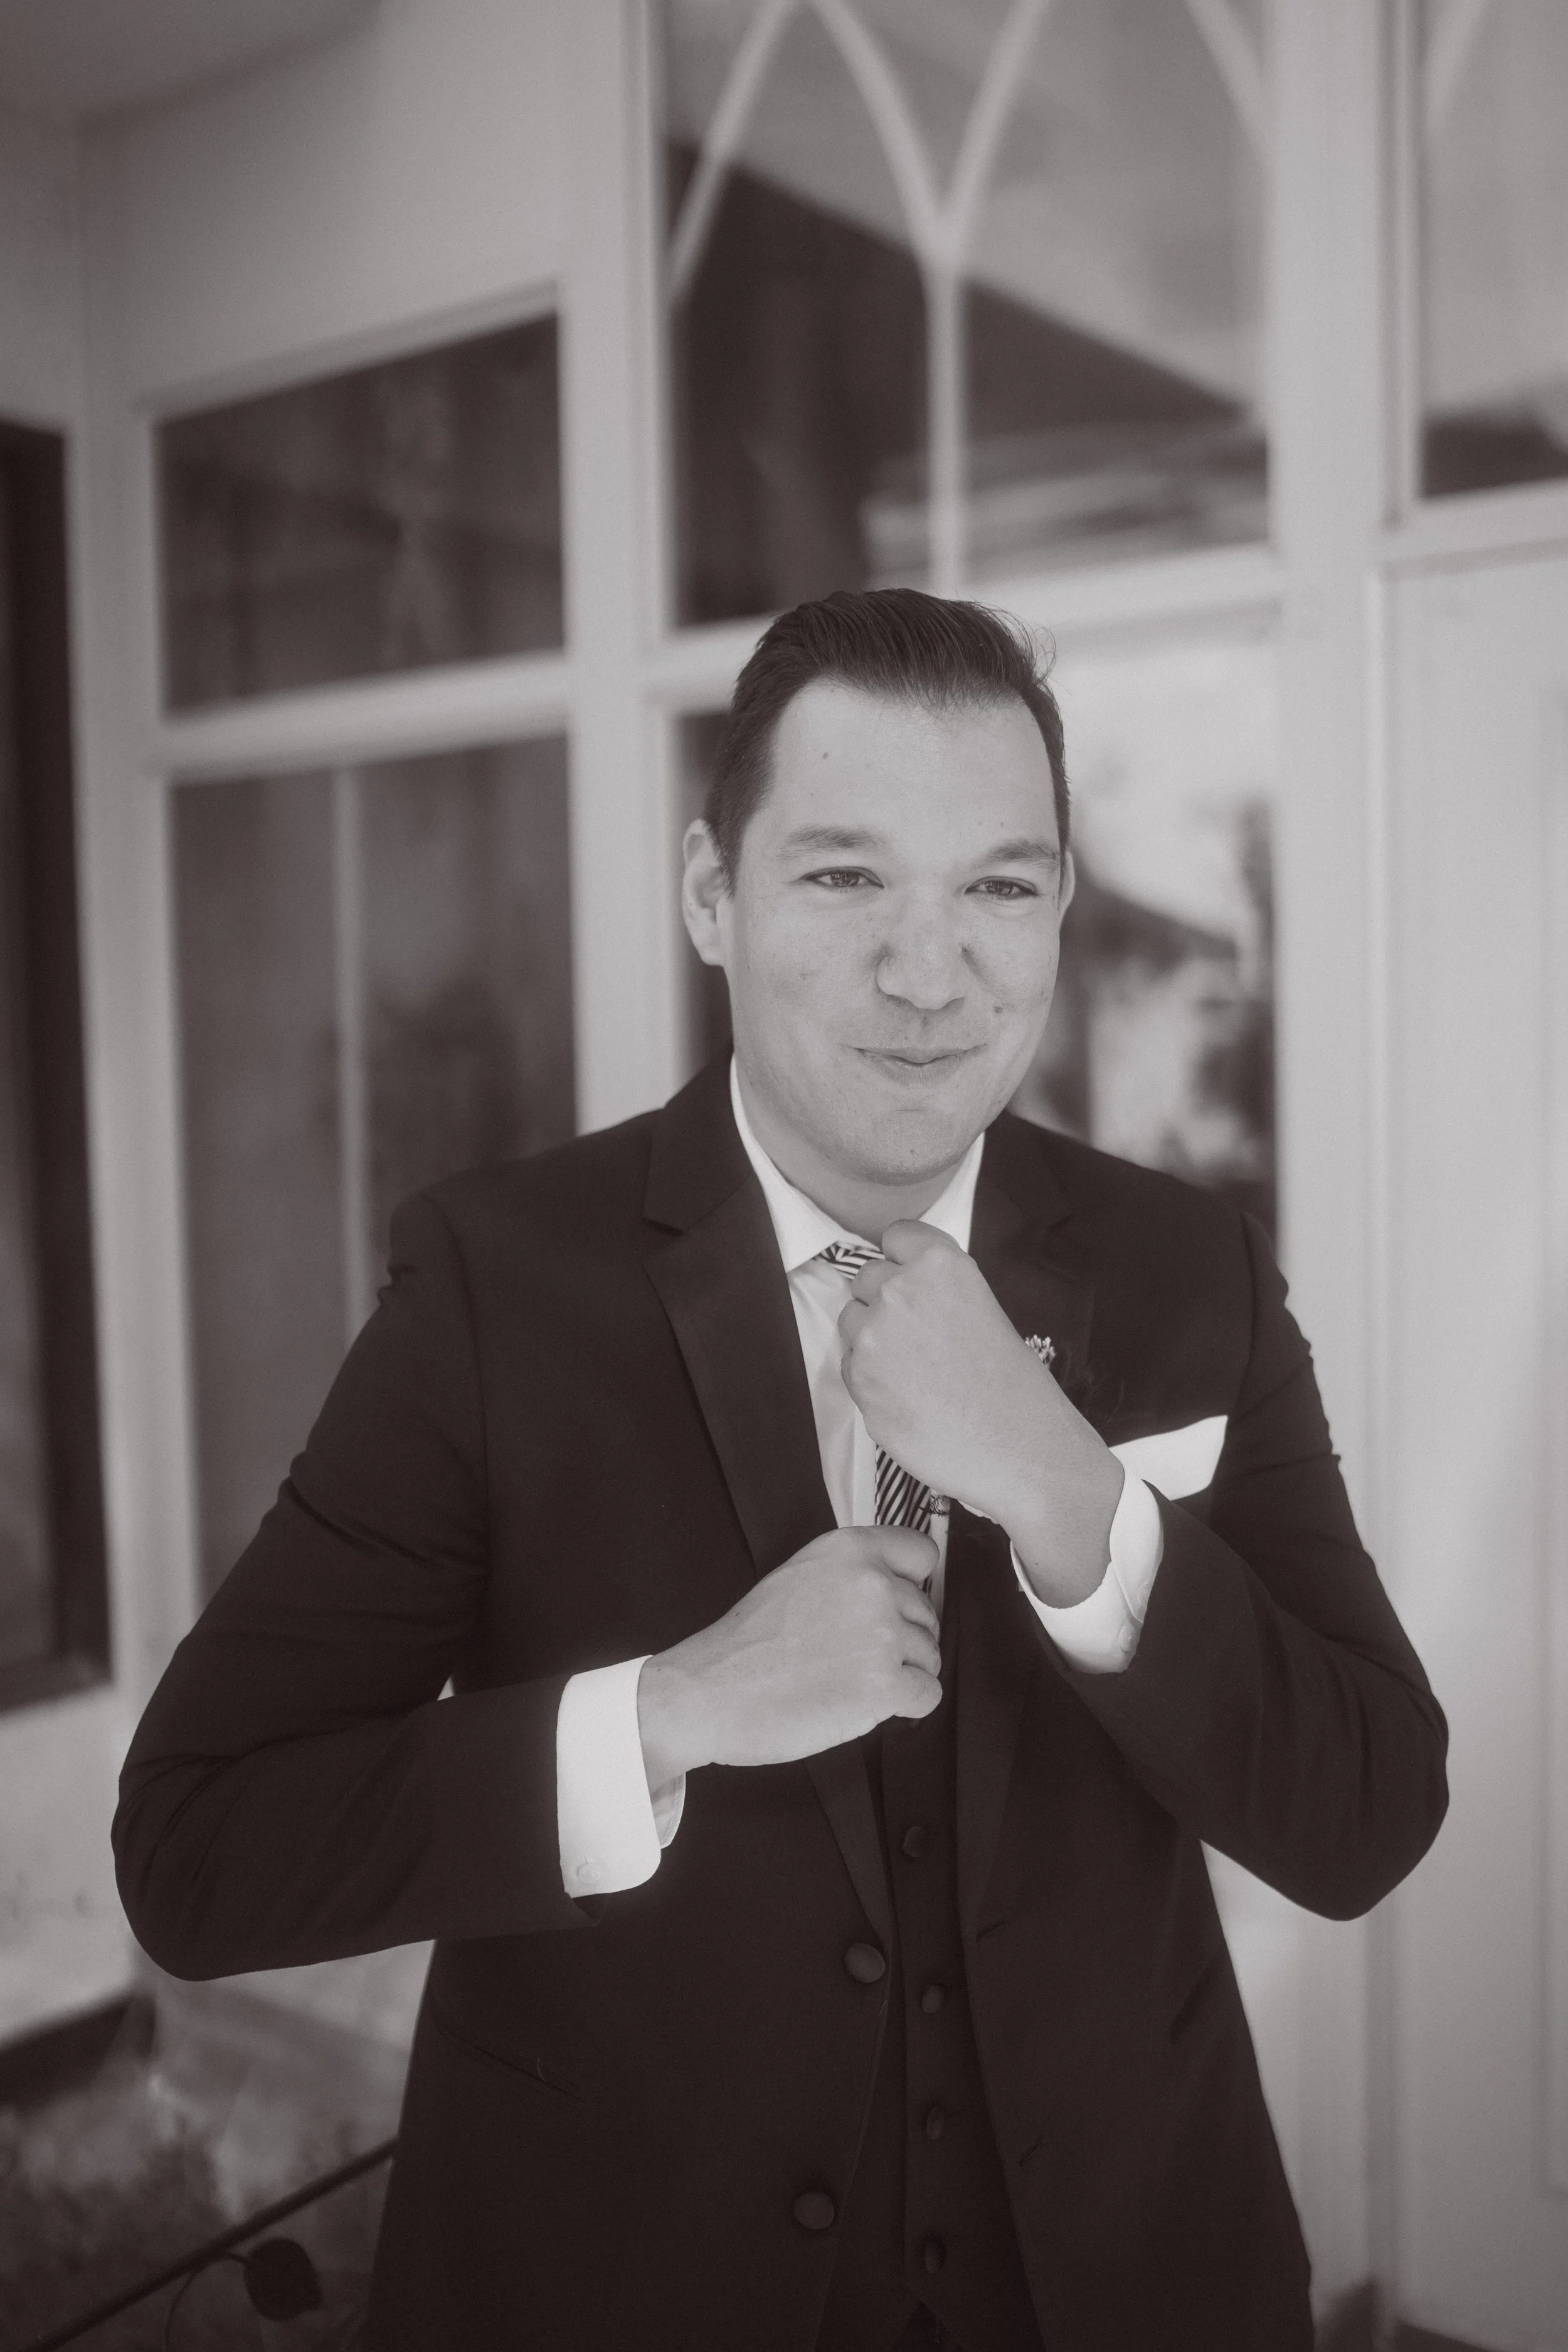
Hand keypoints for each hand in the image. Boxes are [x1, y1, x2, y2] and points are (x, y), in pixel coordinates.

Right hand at [637, 1525, 940, 1790]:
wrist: (710, 1691)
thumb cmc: (745, 1645)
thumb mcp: (799, 1577)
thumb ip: (850, 1574)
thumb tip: (894, 1589)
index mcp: (849, 1550)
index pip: (922, 1553)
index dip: (912, 1584)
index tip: (900, 1600)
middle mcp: (871, 1584)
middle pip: (926, 1612)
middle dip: (902, 1637)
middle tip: (856, 1653)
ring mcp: (882, 1634)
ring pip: (930, 1656)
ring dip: (901, 1673)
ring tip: (851, 1677)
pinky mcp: (884, 1685)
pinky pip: (928, 1694)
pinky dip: (905, 1705)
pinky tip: (865, 1701)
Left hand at [836, 1223, 1123, 1607]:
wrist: (1020, 1448)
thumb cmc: (1013, 1385)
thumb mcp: (984, 1309)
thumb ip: (936, 1291)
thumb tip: (900, 1291)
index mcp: (941, 1264)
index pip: (896, 1236)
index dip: (901, 1260)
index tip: (911, 1281)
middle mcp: (900, 1289)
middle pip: (866, 1278)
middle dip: (883, 1301)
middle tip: (916, 1338)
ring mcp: (873, 1334)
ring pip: (851, 1323)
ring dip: (871, 1341)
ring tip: (915, 1373)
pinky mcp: (859, 1379)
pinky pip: (849, 1367)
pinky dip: (869, 1380)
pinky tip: (908, 1398)